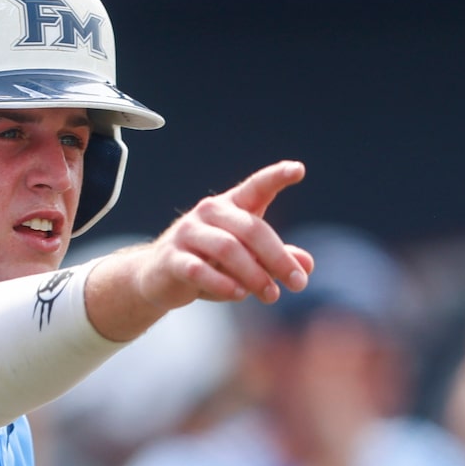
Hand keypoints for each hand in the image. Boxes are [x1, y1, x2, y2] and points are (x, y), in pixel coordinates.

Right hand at [88, 161, 314, 339]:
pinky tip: (238, 294)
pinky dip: (222, 283)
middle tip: (298, 283)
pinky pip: (199, 270)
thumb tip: (307, 266)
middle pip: (250, 229)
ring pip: (228, 249)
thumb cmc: (209, 264)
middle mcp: (208, 212)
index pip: (256, 186)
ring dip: (254, 274)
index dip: (276, 176)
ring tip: (271, 296)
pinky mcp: (171, 259)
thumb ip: (275, 259)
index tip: (299, 170)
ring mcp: (187, 234)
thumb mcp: (245, 260)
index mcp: (230, 205)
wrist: (158, 278)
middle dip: (277, 257)